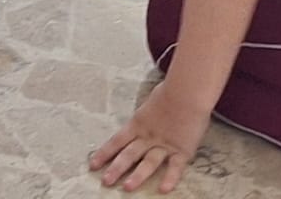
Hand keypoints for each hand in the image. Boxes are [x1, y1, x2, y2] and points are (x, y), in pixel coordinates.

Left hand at [90, 83, 210, 192]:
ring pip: (148, 163)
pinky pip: (175, 167)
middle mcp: (148, 136)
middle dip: (116, 169)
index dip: (104, 153)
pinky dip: (170, 178)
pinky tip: (164, 190)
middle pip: (129, 154)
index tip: (93, 165)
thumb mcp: (150, 102)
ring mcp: (165, 144)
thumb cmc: (170, 91)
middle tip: (105, 181)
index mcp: (138, 123)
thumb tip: (144, 118)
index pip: (117, 140)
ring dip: (137, 176)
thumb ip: (146, 116)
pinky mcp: (182, 150)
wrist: (187, 92)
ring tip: (127, 188)